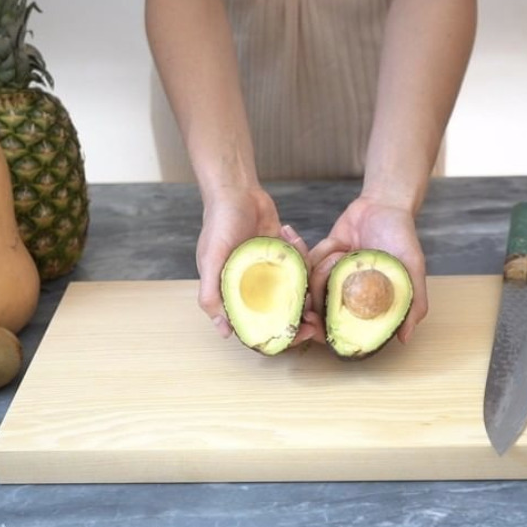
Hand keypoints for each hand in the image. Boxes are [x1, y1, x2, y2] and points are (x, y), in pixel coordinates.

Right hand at [196, 187, 320, 343]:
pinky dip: (301, 256)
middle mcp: (253, 285)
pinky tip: (290, 236)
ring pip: (293, 290)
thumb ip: (211, 295)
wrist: (235, 190)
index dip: (275, 336)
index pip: (256, 324)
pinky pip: (299, 264)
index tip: (296, 337)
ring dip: (305, 288)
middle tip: (315, 322)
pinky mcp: (282, 254)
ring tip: (310, 280)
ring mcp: (269, 270)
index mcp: (234, 292)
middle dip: (298, 318)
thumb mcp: (211, 261)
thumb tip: (222, 331)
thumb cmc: (219, 224)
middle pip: (279, 312)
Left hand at [306, 196, 427, 343]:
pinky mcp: (321, 257)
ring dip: (325, 265)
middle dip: (310, 302)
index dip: (323, 331)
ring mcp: (332, 276)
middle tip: (310, 294)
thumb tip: (405, 339)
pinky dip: (321, 250)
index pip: (339, 331)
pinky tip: (338, 241)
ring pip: (310, 283)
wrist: (385, 206)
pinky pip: (308, 260)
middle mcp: (346, 295)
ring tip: (344, 249)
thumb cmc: (403, 239)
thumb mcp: (412, 270)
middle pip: (316, 310)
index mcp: (365, 306)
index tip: (314, 321)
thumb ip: (414, 303)